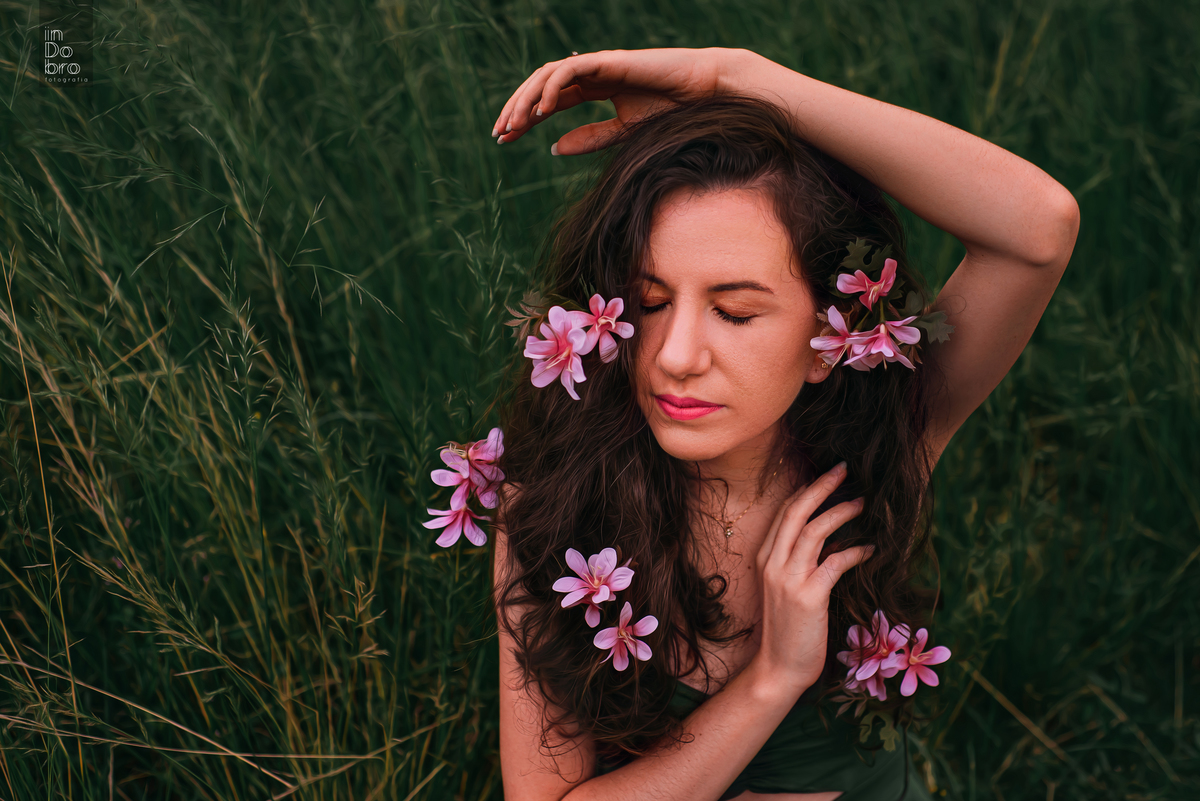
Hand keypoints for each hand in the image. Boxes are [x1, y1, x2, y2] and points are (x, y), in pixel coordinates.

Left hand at [490, 47, 751, 154]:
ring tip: (513, 125)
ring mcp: (598, 64)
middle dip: (516, 108)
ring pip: (548, 76)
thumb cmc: (671, 110)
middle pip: (541, 86)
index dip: (524, 118)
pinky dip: (551, 89)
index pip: (549, 101)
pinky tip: (540, 112)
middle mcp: (591, 73)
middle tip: (498, 133)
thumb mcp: (624, 132)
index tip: (504, 138)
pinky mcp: (608, 61)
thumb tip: (554, 149)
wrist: (703, 92)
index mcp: (594, 88)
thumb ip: (590, 139)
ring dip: (526, 99)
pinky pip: (570, 71)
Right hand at [750, 462, 872, 699]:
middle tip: (844, 469)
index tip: (828, 476)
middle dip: (821, 486)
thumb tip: (830, 541)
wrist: (779, 668)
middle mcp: (773, 564)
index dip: (807, 490)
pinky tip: (871, 549)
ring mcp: (789, 579)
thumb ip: (799, 563)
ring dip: (841, 512)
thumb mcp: (786, 589)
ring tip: (862, 503)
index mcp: (765, 558)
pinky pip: (835, 563)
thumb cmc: (787, 630)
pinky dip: (855, 551)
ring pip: (814, 531)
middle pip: (796, 512)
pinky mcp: (808, 597)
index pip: (785, 513)